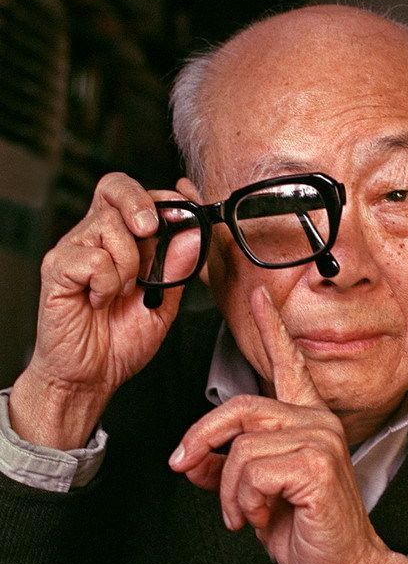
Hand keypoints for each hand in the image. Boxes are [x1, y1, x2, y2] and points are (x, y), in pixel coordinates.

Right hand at [10, 173, 185, 448]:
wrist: (91, 376)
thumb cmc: (121, 340)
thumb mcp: (164, 304)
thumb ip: (178, 269)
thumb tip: (193, 234)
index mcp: (122, 239)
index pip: (138, 194)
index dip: (164, 197)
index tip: (186, 215)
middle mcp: (96, 236)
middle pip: (115, 187)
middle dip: (141, 203)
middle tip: (151, 230)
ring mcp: (74, 249)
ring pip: (111, 227)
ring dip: (129, 264)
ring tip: (121, 293)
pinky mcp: (58, 268)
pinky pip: (93, 258)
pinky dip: (106, 283)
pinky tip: (100, 300)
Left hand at [170, 286, 407, 563]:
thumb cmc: (307, 529)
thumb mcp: (253, 497)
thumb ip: (224, 469)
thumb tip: (191, 459)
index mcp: (306, 420)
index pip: (288, 365)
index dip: (271, 329)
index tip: (258, 298)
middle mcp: (316, 420)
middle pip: (239, 408)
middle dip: (202, 439)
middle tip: (184, 466)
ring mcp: (320, 438)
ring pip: (240, 447)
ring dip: (230, 490)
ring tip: (245, 513)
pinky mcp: (317, 463)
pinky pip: (252, 470)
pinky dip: (244, 501)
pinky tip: (262, 516)